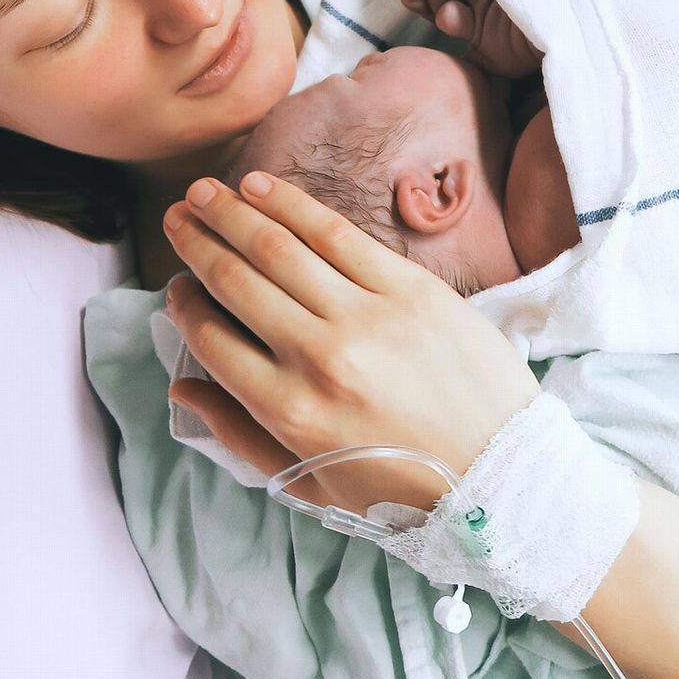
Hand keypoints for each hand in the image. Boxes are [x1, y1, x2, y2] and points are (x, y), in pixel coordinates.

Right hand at [161, 172, 539, 511]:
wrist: (502, 476)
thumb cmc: (403, 489)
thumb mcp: (310, 481)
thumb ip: (239, 433)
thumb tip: (183, 385)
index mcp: (290, 412)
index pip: (212, 340)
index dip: (184, 306)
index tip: (176, 286)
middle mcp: (321, 359)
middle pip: (238, 281)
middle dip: (197, 243)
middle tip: (176, 217)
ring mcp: (368, 317)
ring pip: (280, 247)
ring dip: (233, 212)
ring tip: (204, 192)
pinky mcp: (412, 289)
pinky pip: (337, 234)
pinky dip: (292, 206)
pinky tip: (262, 188)